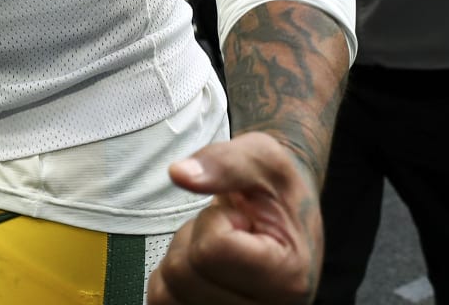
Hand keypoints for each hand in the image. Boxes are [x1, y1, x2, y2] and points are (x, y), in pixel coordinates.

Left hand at [149, 133, 321, 303]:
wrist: (283, 211)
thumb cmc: (274, 187)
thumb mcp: (261, 157)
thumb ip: (223, 163)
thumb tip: (180, 173)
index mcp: (288, 277)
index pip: (212, 251)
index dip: (214, 220)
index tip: (242, 218)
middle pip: (183, 274)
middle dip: (194, 239)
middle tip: (228, 232)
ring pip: (167, 293)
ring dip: (182, 258)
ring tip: (217, 249)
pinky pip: (161, 301)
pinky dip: (170, 279)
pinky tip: (204, 268)